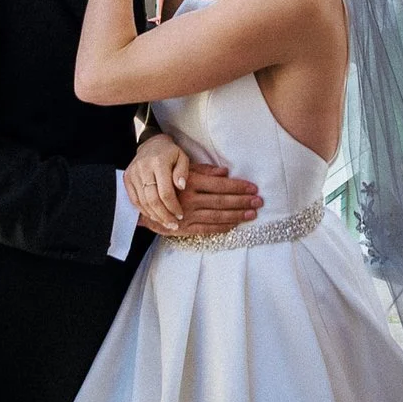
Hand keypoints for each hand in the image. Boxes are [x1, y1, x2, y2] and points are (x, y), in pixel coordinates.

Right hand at [124, 134, 191, 233]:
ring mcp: (133, 174)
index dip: (173, 206)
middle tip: (173, 225)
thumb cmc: (170, 153)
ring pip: (143, 202)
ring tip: (166, 223)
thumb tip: (181, 187)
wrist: (151, 144)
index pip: (165, 192)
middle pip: (152, 200)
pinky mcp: (127, 178)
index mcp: (158, 162)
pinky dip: (144, 211)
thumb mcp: (182, 157)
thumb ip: (183, 171)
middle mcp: (143, 168)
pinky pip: (134, 200)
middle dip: (164, 215)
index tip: (180, 215)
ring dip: (155, 216)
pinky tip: (154, 216)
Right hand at [129, 151, 261, 239]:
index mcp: (191, 182)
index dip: (238, 187)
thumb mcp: (183, 172)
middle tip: (259, 202)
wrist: (143, 204)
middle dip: (242, 202)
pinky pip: (207, 229)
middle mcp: (190, 199)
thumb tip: (225, 172)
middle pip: (222, 201)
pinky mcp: (184, 229)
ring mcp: (187, 215)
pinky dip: (222, 227)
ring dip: (237, 215)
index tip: (254, 188)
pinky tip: (235, 224)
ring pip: (217, 216)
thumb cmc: (167, 182)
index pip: (220, 185)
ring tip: (252, 214)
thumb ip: (204, 171)